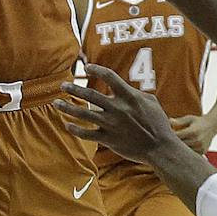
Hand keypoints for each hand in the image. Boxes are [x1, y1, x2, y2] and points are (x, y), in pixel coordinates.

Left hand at [56, 64, 179, 162]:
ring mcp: (112, 124)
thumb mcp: (151, 102)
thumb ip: (135, 93)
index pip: (109, 77)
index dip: (96, 70)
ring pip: (84, 114)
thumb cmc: (158, 123)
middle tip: (62, 85)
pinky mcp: (108, 139)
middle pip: (90, 94)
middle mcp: (118, 108)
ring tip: (56, 103)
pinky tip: (68, 125)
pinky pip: (87, 133)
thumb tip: (124, 88)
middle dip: (74, 89)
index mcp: (129, 96)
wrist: (160, 148)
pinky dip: (76, 129)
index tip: (86, 67)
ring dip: (68, 108)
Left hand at [170, 113, 216, 154]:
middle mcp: (197, 140)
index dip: (170, 136)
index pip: (177, 136)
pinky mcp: (202, 152)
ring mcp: (200, 147)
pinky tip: (182, 151)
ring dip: (180, 150)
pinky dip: (187, 153)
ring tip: (173, 148)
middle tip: (166, 144)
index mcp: (192, 132)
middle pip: (180, 145)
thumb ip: (179, 121)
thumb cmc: (198, 121)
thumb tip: (169, 121)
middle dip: (173, 144)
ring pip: (185, 151)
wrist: (212, 125)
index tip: (165, 136)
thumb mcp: (189, 119)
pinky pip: (191, 154)